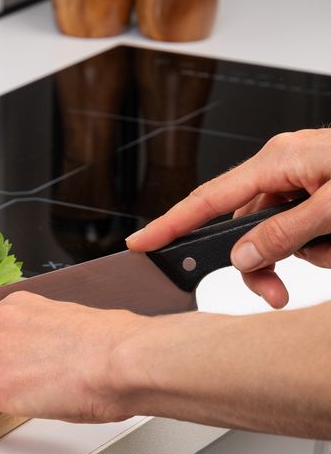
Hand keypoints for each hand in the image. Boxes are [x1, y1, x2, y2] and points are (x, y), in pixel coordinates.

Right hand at [126, 128, 330, 308]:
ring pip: (275, 231)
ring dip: (303, 253)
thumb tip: (243, 256)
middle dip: (260, 263)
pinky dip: (319, 242)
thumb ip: (286, 232)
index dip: (170, 225)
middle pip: (244, 225)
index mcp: (276, 160)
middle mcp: (282, 165)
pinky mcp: (319, 186)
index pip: (207, 199)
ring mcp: (301, 175)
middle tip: (275, 294)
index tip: (141, 243)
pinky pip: (299, 225)